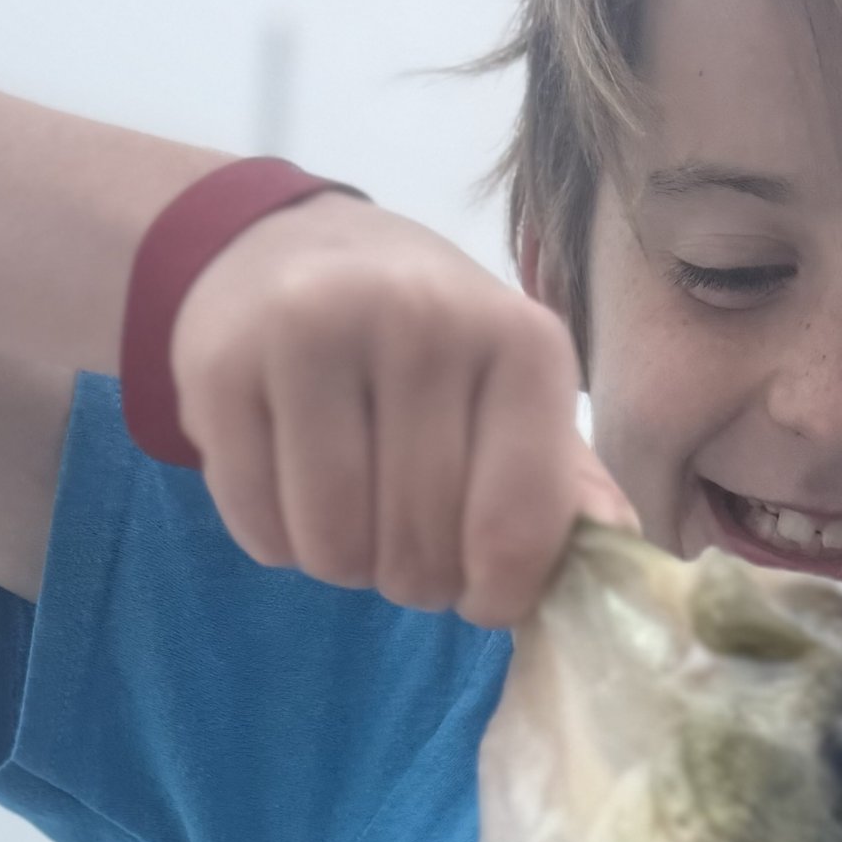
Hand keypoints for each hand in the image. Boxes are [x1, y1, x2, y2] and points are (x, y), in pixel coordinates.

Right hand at [171, 193, 633, 625]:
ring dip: (342, 565)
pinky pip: (259, 528)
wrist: (287, 249)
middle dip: (414, 579)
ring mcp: (312, 333)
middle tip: (404, 541)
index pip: (515, 529)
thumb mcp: (508, 388)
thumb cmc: (420, 344)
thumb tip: (620, 555)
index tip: (481, 591)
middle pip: (419, 549)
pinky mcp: (222, 365)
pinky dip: (277, 541)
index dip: (497, 592)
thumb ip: (565, 479)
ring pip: (334, 548)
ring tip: (349, 515)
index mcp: (517, 336)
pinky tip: (290, 490)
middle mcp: (419, 319)